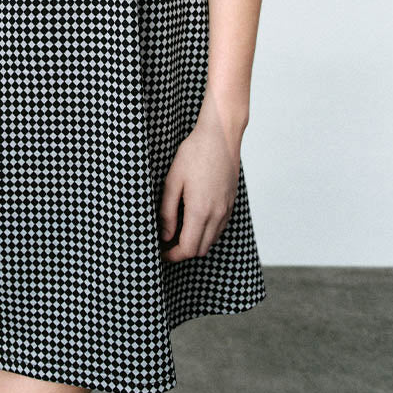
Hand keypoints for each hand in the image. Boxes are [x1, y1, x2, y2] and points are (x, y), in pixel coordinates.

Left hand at [158, 112, 241, 261]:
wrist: (220, 136)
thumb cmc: (194, 154)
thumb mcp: (172, 181)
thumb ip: (167, 212)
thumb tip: (165, 235)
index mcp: (200, 211)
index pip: (188, 249)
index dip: (173, 255)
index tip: (161, 252)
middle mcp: (217, 215)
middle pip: (200, 250)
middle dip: (182, 252)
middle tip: (166, 243)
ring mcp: (227, 210)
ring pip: (211, 240)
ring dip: (195, 243)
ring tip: (177, 232)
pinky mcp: (231, 203)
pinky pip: (219, 228)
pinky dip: (206, 232)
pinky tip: (193, 220)